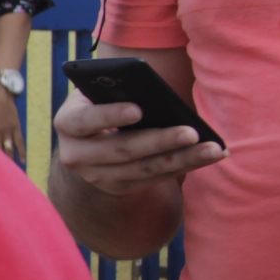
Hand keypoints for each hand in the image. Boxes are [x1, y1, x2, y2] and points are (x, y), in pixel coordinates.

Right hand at [53, 89, 223, 196]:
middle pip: (121, 150)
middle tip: (191, 132)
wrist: (88, 142)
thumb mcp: (98, 94)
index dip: (109, 116)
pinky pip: (155, 178)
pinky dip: (185, 166)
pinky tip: (209, 155)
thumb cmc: (101, 104)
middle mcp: (76, 156)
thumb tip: (153, 95)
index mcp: (67, 124)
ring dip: (181, 158)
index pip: (85, 120)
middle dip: (159, 141)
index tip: (138, 109)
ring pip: (144, 168)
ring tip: (212, 148)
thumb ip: (115, 91)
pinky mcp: (119, 188)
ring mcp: (97, 176)